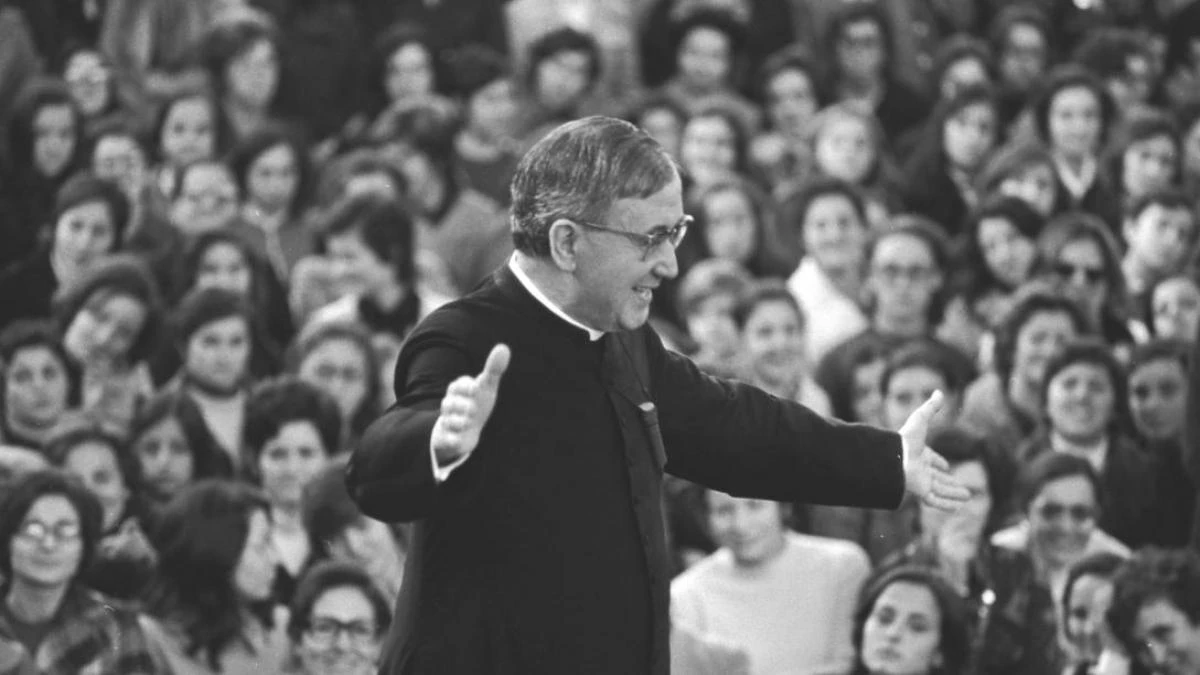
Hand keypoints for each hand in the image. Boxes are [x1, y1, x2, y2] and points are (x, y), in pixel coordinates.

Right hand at [431, 344, 510, 466]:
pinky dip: (453, 440)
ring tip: (468, 422)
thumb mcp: (486, 387)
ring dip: (461, 422)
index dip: (468, 387)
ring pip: (451, 421)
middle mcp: (449, 404)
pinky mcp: (445, 438)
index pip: (461, 385)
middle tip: (473, 410)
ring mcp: (446, 421)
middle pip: (454, 403)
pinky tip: (458, 440)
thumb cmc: (477, 402)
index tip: (476, 389)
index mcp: (457, 389)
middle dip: (466, 407)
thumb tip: (504, 348)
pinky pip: (447, 439)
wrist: (466, 430)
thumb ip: (493, 369)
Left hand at [899, 391, 969, 510]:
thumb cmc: (905, 439)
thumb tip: (940, 391)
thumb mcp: (920, 419)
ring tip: (968, 497)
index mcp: (918, 454)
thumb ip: (931, 407)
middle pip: (936, 478)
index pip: (930, 460)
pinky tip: (958, 507)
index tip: (946, 467)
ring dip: (954, 494)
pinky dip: (947, 504)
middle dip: (949, 482)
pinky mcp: (920, 492)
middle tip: (964, 488)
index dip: (937, 463)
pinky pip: (935, 501)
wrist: (893, 457)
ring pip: (939, 490)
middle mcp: (919, 469)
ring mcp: (920, 482)